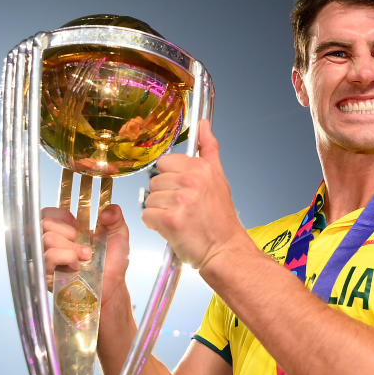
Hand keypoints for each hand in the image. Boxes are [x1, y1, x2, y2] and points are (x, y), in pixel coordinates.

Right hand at [41, 203, 130, 307]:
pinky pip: (48, 257)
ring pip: (47, 239)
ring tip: (85, 257)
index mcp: (66, 230)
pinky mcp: (47, 273)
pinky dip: (67, 258)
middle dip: (68, 232)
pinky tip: (77, 266)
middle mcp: (54, 243)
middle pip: (45, 224)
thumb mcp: (118, 235)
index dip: (62, 217)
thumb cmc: (112, 264)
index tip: (77, 226)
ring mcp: (48, 258)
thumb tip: (109, 208)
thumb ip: (115, 217)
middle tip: (84, 245)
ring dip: (71, 248)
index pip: (48, 214)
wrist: (112, 287)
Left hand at [141, 120, 250, 269]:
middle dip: (165, 197)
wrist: (226, 250)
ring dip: (160, 212)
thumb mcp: (219, 179)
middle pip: (155, 182)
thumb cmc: (220, 220)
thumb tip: (204, 124)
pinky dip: (156, 226)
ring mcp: (181, 200)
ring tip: (180, 220)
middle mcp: (192, 180)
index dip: (171, 181)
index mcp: (202, 168)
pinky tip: (173, 229)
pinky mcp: (170, 219)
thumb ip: (209, 149)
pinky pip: (147, 216)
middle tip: (185, 210)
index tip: (185, 193)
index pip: (165, 163)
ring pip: (149, 199)